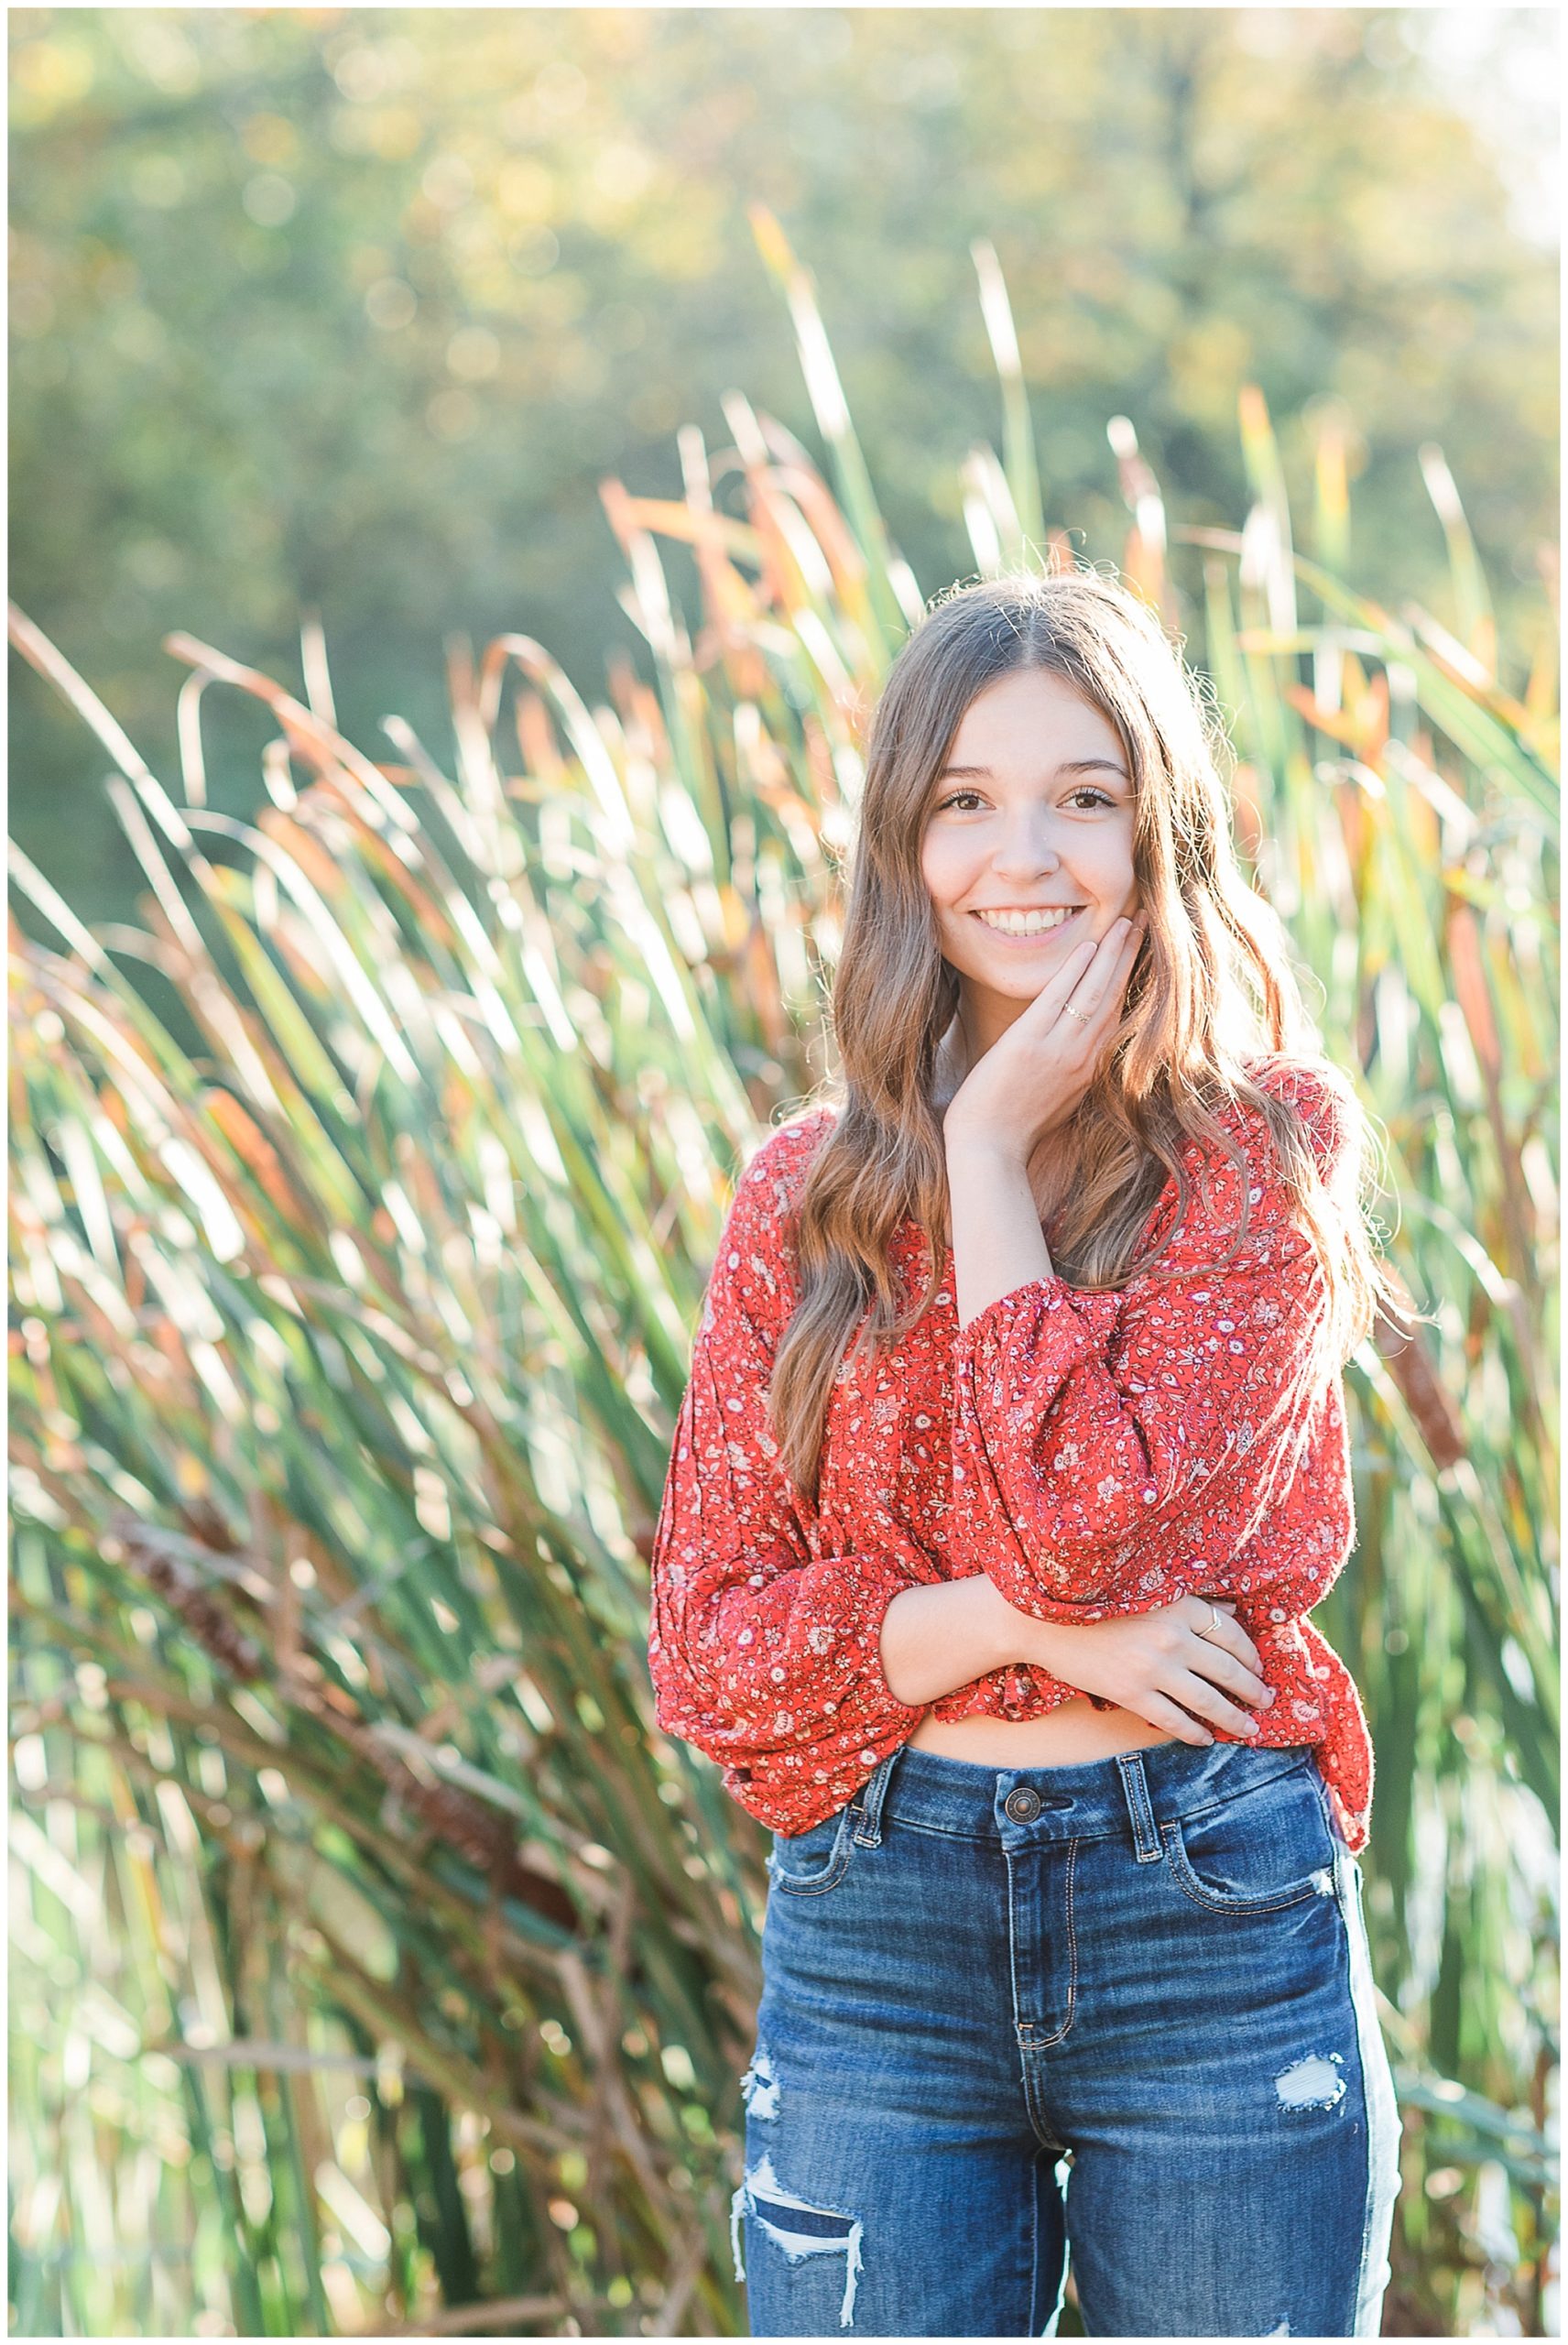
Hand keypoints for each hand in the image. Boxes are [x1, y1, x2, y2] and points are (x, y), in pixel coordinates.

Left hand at [941, 913, 1147, 1167]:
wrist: (990, 1150)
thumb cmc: (1014, 1128)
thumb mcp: (1057, 1098)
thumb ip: (1070, 1069)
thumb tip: (1074, 1047)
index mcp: (1089, 1069)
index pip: (1117, 1013)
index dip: (1130, 978)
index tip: (1140, 949)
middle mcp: (1082, 1058)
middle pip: (1114, 996)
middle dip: (1130, 956)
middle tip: (1144, 921)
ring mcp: (1059, 1050)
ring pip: (1094, 993)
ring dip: (1112, 954)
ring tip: (1126, 922)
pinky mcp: (1030, 1045)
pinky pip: (1058, 1000)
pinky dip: (1075, 972)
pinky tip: (1088, 947)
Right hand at [1022, 1595, 1275, 1744]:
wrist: (1044, 1619)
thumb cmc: (1096, 1601)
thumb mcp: (1148, 1592)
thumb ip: (1191, 1602)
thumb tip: (1233, 1614)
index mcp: (1178, 1605)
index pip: (1231, 1634)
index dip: (1251, 1655)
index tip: (1259, 1669)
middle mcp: (1172, 1636)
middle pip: (1227, 1670)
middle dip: (1252, 1690)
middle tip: (1266, 1701)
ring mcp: (1152, 1668)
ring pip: (1208, 1700)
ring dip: (1234, 1717)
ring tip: (1248, 1728)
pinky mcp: (1131, 1693)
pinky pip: (1174, 1720)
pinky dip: (1194, 1733)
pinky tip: (1204, 1739)